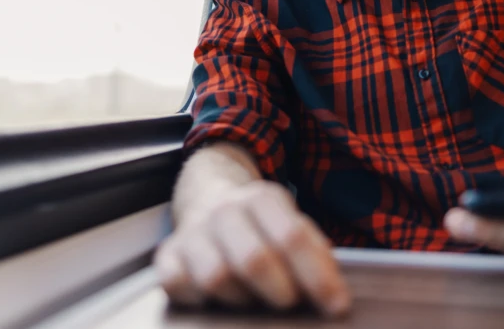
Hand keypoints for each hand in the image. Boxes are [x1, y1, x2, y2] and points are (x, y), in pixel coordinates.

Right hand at [154, 180, 351, 315]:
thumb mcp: (291, 222)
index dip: (318, 277)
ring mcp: (193, 233)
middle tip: (290, 302)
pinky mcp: (167, 256)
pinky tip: (214, 298)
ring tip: (253, 299)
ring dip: (242, 299)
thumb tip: (334, 297)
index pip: (292, 238)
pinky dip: (198, 298)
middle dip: (280, 291)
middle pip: (254, 260)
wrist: (207, 197)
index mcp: (261, 198)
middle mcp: (224, 211)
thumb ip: (315, 253)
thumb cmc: (261, 225)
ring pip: (216, 277)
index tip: (336, 306)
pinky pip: (178, 285)